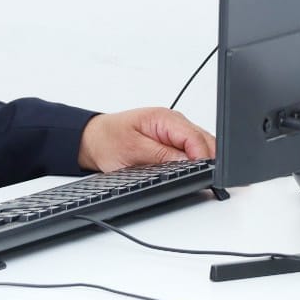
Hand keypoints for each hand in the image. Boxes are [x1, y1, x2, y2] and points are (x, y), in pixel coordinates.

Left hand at [77, 107, 215, 172]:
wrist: (93, 139)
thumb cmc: (108, 140)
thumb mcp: (134, 151)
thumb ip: (163, 156)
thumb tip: (189, 163)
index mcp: (165, 119)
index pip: (196, 138)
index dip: (202, 158)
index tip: (202, 174)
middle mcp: (174, 123)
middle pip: (205, 142)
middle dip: (205, 161)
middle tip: (199, 180)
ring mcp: (174, 132)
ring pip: (201, 148)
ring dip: (199, 162)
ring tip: (189, 175)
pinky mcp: (172, 142)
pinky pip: (190, 152)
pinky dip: (191, 163)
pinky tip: (183, 171)